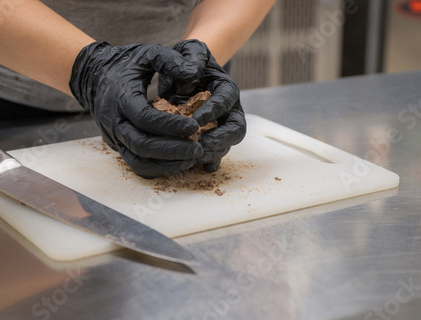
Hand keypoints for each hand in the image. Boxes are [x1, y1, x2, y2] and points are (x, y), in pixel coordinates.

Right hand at [69, 42, 204, 178]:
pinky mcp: (119, 147)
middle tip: (199, 148)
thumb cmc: (125, 63)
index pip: (145, 118)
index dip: (171, 125)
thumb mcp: (147, 53)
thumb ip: (170, 61)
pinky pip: (137, 165)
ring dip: (167, 164)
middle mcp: (114, 122)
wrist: (94, 76)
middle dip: (173, 150)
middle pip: (142, 145)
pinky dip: (158, 169)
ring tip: (193, 158)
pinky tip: (180, 163)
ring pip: (139, 161)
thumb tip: (194, 72)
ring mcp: (115, 138)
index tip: (195, 126)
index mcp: (121, 98)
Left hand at [159, 39, 245, 172]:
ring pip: (226, 144)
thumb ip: (192, 56)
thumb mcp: (190, 50)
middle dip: (220, 139)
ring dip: (212, 152)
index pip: (225, 101)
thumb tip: (192, 72)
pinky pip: (217, 154)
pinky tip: (201, 168)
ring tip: (195, 157)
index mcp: (226, 89)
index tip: (196, 120)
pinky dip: (210, 162)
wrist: (184, 74)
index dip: (213, 111)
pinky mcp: (212, 138)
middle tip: (200, 145)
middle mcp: (229, 110)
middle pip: (235, 129)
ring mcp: (222, 126)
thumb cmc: (188, 61)